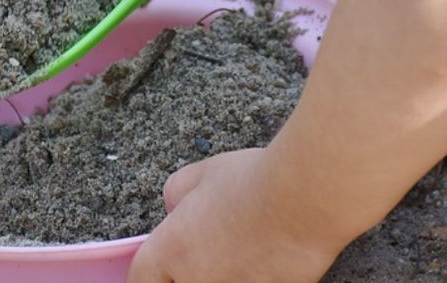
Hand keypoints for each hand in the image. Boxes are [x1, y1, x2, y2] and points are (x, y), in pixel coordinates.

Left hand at [127, 148, 341, 282]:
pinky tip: (271, 257)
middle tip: (213, 250)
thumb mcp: (201, 173)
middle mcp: (196, 280)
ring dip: (227, 275)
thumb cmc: (252, 181)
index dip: (151, 274)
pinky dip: (258, 277)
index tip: (162, 268)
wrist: (304, 199)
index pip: (142, 279)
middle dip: (189, 273)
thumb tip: (176, 209)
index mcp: (171, 249)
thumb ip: (177, 194)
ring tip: (244, 250)